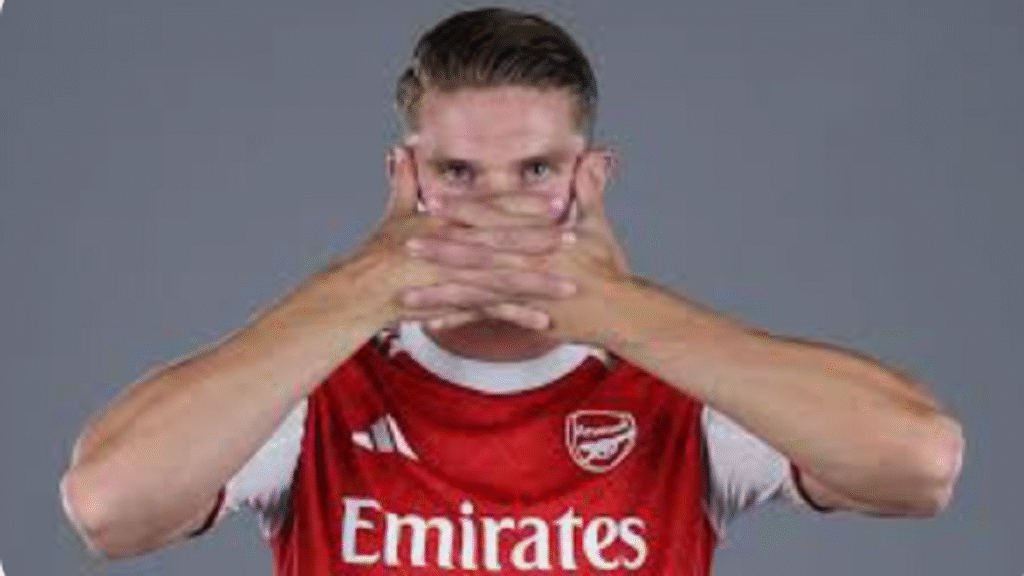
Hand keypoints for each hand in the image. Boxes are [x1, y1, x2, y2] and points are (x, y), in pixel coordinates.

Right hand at [300, 145, 578, 332]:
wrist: (359, 290)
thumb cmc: (377, 252)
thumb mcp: (394, 212)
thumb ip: (405, 180)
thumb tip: (403, 147)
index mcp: (445, 220)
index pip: (492, 209)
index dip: (526, 206)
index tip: (557, 204)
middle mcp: (452, 243)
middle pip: (505, 241)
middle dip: (543, 242)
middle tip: (577, 241)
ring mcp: (453, 274)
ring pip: (504, 277)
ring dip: (539, 282)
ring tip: (570, 286)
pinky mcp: (450, 301)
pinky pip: (489, 310)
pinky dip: (516, 316)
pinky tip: (543, 322)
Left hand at [402, 148, 633, 341]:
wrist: (623, 313)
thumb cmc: (609, 269)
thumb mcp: (598, 226)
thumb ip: (589, 190)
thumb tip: (595, 155)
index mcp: (545, 237)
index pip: (499, 219)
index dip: (466, 210)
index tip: (436, 203)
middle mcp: (533, 264)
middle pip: (480, 253)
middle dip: (442, 247)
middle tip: (406, 242)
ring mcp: (529, 293)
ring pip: (477, 289)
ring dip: (441, 289)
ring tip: (407, 291)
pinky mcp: (528, 316)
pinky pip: (489, 319)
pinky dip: (461, 320)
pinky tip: (431, 322)